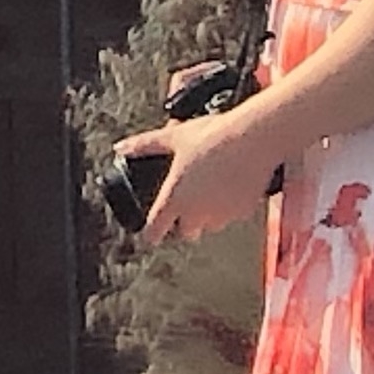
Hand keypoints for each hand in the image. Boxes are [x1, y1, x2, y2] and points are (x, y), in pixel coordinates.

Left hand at [129, 108, 274, 242]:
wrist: (253, 139)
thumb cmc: (212, 136)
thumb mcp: (171, 137)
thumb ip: (143, 145)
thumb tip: (120, 147)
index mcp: (176, 197)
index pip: (157, 228)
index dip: (150, 234)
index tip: (149, 236)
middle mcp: (198, 212)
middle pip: (185, 232)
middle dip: (181, 224)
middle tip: (180, 206)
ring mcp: (222, 215)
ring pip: (209, 227)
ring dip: (204, 217)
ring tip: (205, 191)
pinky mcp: (242, 213)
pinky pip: (230, 217)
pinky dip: (225, 209)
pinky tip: (226, 187)